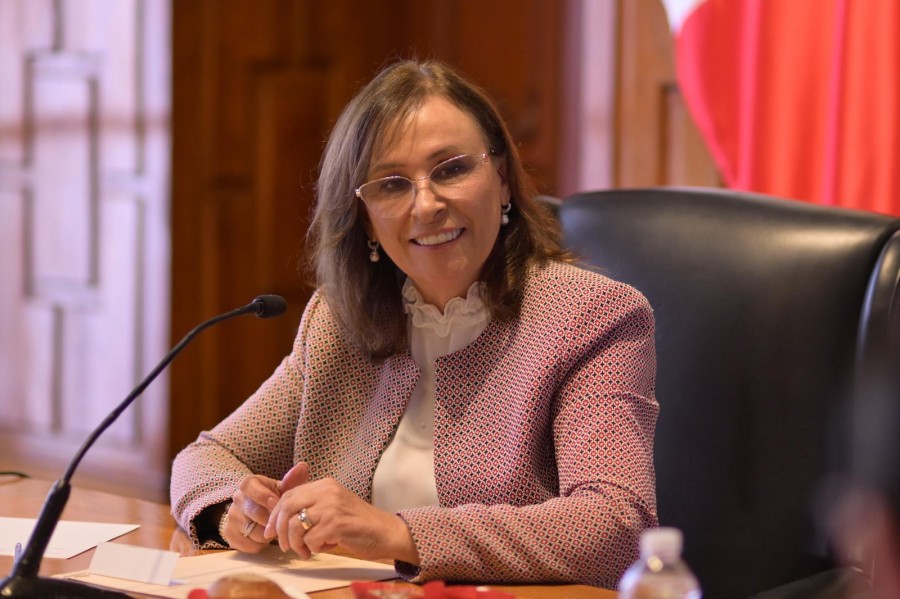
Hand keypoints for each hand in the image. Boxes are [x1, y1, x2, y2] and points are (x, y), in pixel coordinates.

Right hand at [222, 463, 308, 552]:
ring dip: (268, 534)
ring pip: (253, 530)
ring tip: (275, 530)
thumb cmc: (274, 499)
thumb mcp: (283, 489)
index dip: (263, 495)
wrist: (260, 514)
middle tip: (283, 522)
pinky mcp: (230, 534)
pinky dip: (261, 545)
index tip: (275, 502)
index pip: (248, 486)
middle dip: (272, 519)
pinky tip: (265, 539)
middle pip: (253, 512)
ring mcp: (231, 517)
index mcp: (248, 484)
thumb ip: (292, 480)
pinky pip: (249, 544)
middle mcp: (237, 499)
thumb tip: (303, 467)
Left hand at [263, 477, 418, 564]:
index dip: (275, 515)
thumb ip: (312, 507)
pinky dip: (312, 548)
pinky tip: (323, 548)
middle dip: (279, 529)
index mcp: (325, 485)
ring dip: (296, 544)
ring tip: (305, 551)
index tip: (270, 530)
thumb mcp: (334, 506)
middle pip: (287, 507)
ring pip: (295, 526)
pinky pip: (310, 540)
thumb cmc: (359, 524)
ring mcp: (331, 507)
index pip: (288, 494)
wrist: (386, 532)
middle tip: (283, 545)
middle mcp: (327, 491)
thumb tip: (280, 519)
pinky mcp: (336, 524)